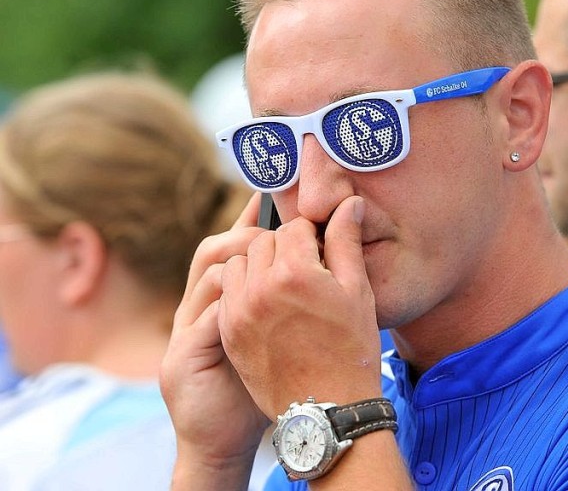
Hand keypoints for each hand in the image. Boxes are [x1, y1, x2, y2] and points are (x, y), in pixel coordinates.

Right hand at [160, 193, 269, 478]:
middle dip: (249, 234)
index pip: (233, 246)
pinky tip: (261, 303)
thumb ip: (292, 293)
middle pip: (214, 249)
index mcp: (224, 298)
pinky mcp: (181, 359)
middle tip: (284, 230)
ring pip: (208, 275)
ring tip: (276, 264)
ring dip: (244, 264)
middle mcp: (200, 307)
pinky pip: (205, 320)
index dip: (252, 219)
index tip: (276, 194)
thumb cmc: (263, 380)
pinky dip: (233, 306)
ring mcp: (186, 331)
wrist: (229, 437)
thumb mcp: (280, 331)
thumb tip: (321, 258)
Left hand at [218, 195, 382, 419]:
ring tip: (283, 285)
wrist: (327, 408)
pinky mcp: (229, 332)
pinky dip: (244, 290)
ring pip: (239, 263)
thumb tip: (348, 203)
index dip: (313, 235)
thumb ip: (346, 241)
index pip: (295, 227)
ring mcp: (239, 311)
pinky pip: (228, 293)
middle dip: (284, 248)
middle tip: (305, 269)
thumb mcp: (357, 291)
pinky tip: (267, 305)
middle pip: (264, 241)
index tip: (322, 251)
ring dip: (258, 266)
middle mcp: (260, 288)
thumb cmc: (351, 349)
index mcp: (295, 273)